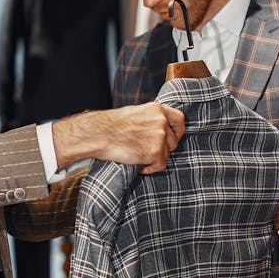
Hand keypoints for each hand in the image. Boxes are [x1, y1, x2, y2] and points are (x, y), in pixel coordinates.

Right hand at [52, 103, 185, 174]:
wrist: (98, 134)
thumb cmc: (110, 126)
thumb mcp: (135, 114)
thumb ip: (150, 119)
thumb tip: (159, 130)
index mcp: (156, 109)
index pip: (179, 119)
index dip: (178, 131)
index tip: (173, 138)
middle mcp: (161, 121)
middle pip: (173, 141)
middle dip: (162, 149)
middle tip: (144, 150)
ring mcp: (160, 136)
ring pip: (166, 154)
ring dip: (154, 158)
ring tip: (136, 155)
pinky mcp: (155, 152)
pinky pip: (159, 165)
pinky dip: (149, 168)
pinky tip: (136, 162)